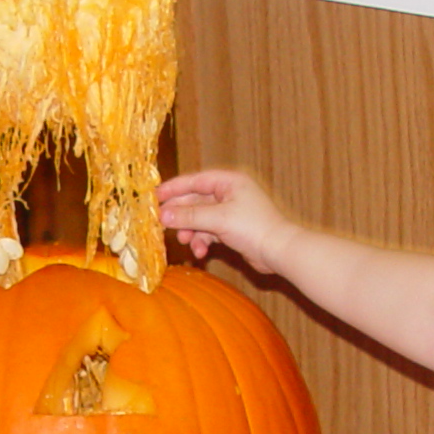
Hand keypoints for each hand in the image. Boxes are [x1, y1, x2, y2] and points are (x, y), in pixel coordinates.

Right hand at [157, 168, 294, 271]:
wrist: (279, 251)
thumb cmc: (254, 227)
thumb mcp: (218, 219)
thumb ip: (189, 216)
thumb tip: (162, 216)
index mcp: (229, 182)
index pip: (194, 180)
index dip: (173, 188)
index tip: (154, 197)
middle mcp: (229, 193)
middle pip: (195, 200)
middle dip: (180, 215)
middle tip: (161, 224)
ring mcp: (230, 212)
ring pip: (200, 218)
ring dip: (191, 231)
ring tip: (185, 242)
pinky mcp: (231, 229)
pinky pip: (209, 231)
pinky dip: (203, 241)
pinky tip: (201, 253)